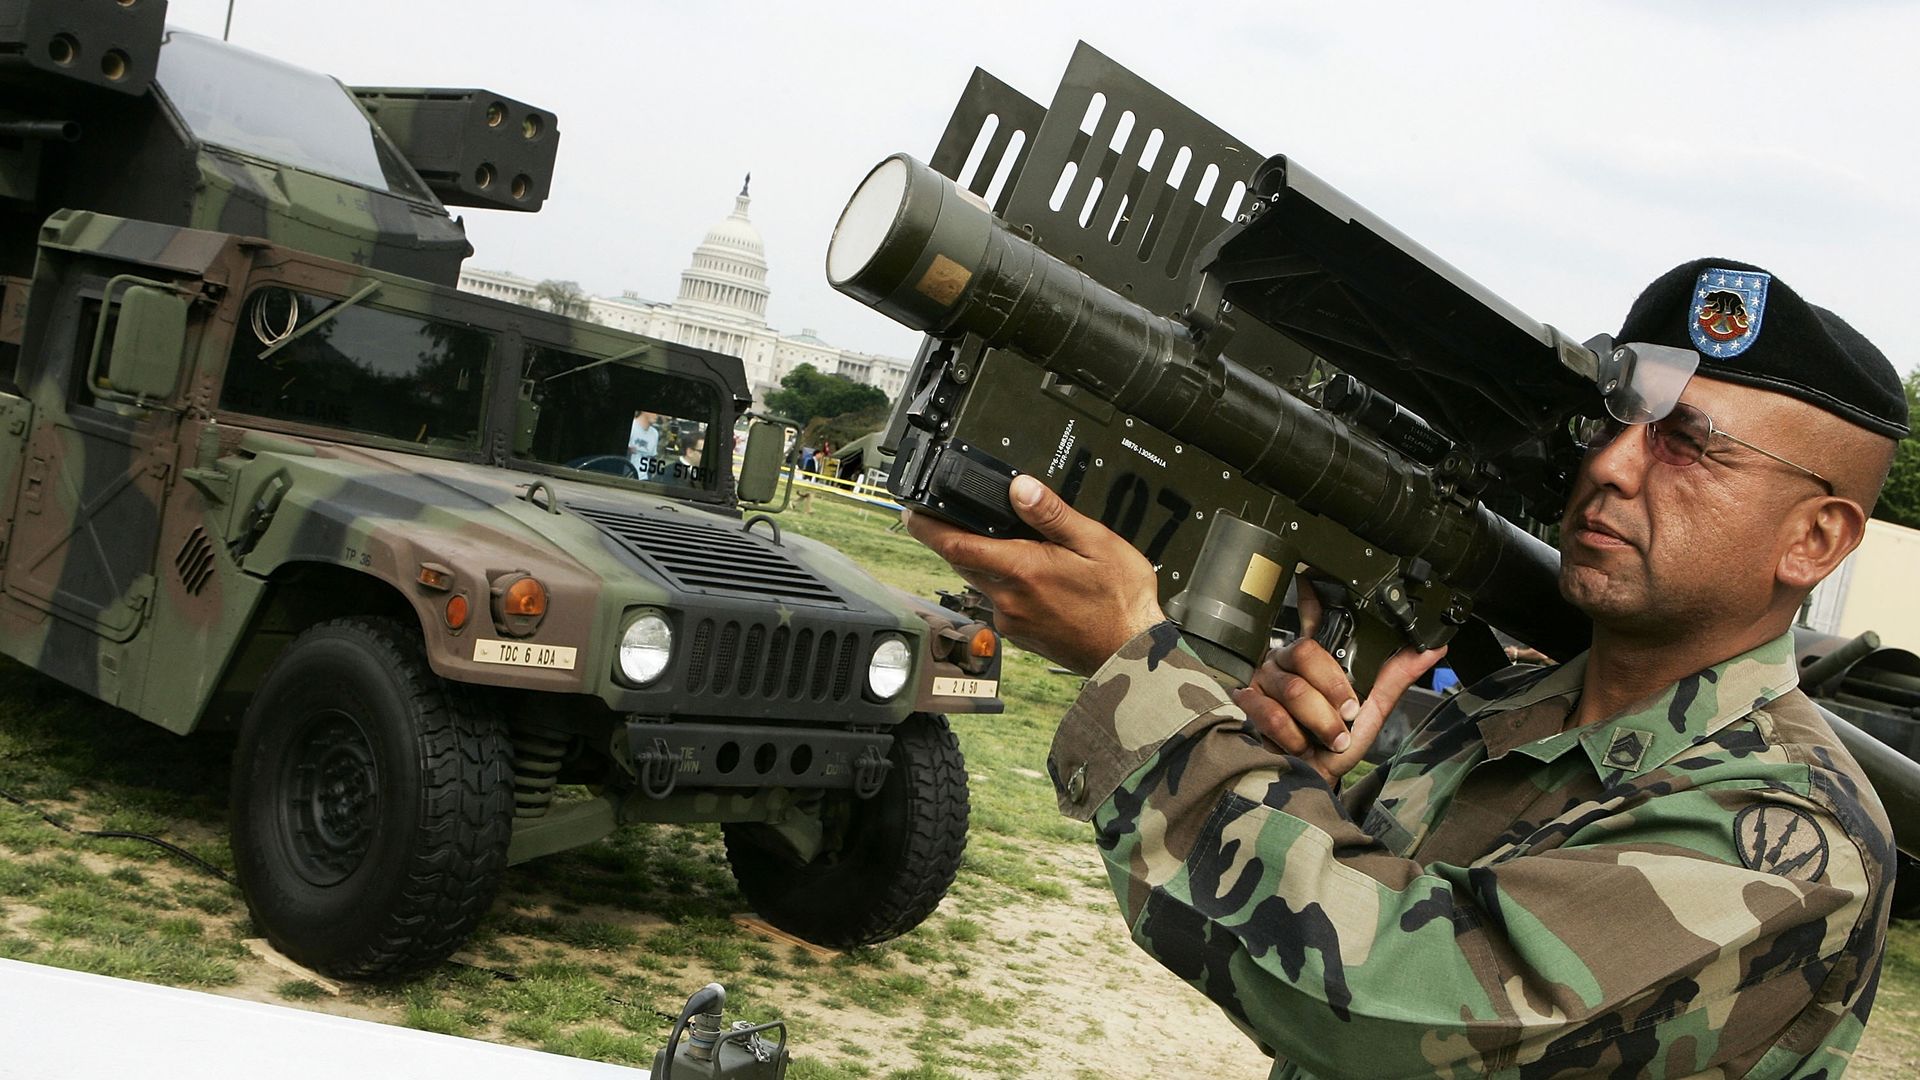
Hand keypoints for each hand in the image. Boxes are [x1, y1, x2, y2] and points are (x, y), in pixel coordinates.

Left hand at [903, 475, 1163, 674]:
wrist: (1131, 653)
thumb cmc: (1120, 600)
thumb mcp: (1096, 543)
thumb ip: (1052, 514)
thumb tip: (1019, 488)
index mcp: (1022, 570)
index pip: (956, 545)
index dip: (927, 527)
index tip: (911, 512)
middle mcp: (1008, 598)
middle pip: (964, 561)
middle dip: (955, 538)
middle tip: (957, 515)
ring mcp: (1011, 621)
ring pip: (983, 582)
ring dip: (985, 561)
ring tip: (1013, 544)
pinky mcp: (1020, 635)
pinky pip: (1000, 602)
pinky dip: (1006, 584)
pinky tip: (1036, 579)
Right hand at [1230, 584, 1446, 785]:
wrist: (1312, 784)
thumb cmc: (1335, 747)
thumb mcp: (1371, 711)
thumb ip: (1395, 677)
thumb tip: (1433, 649)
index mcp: (1315, 658)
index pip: (1311, 614)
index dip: (1311, 593)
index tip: (1311, 573)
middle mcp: (1286, 662)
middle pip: (1307, 652)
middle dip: (1334, 691)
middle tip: (1348, 714)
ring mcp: (1262, 682)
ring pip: (1292, 689)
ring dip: (1319, 722)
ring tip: (1328, 739)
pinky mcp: (1244, 705)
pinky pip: (1269, 712)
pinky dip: (1292, 735)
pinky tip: (1297, 745)